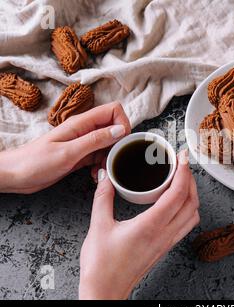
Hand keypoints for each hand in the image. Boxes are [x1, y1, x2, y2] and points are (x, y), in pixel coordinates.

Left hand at [0, 102, 130, 193]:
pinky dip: (102, 165)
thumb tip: (120, 130)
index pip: (113, 110)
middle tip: (112, 159)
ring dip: (110, 157)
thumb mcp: (69, 152)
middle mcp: (85, 130)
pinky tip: (93, 174)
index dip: (122, 123)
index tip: (121, 142)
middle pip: (114, 128)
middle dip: (118, 144)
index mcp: (81, 123)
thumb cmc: (36, 162)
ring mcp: (83, 142)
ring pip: (109, 144)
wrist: (16, 175)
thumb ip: (96, 140)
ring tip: (101, 170)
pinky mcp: (81, 155)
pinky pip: (100, 156)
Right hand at [79, 150, 199, 299]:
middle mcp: (164, 234)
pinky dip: (189, 209)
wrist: (105, 291)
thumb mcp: (98, 226)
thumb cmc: (101, 265)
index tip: (182, 157)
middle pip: (191, 202)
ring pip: (193, 214)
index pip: (177, 194)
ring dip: (192, 195)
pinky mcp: (165, 247)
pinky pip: (187, 225)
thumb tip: (106, 177)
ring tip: (182, 181)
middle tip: (183, 164)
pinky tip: (177, 203)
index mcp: (150, 225)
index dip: (184, 172)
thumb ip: (103, 197)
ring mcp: (167, 242)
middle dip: (191, 179)